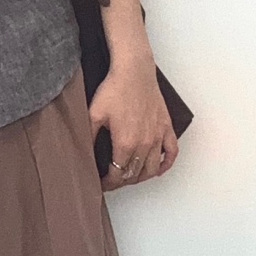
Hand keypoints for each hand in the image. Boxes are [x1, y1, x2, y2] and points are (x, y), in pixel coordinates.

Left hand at [88, 43, 177, 189]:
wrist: (134, 71)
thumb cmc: (115, 89)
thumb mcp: (93, 115)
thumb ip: (88, 137)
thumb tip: (84, 154)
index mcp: (125, 143)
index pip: (118, 174)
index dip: (109, 183)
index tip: (103, 184)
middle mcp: (144, 143)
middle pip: (135, 175)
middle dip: (122, 182)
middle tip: (113, 181)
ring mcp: (157, 136)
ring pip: (153, 169)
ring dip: (141, 177)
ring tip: (131, 176)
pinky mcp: (166, 127)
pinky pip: (172, 152)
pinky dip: (166, 164)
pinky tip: (158, 168)